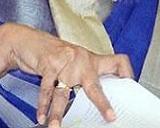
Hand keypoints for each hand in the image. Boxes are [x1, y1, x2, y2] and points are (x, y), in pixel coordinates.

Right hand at [5, 24, 132, 127]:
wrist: (28, 40)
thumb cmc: (54, 53)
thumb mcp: (74, 60)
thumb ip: (85, 75)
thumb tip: (96, 99)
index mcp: (91, 59)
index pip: (117, 62)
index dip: (127, 73)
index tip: (131, 86)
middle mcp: (81, 60)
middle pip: (94, 85)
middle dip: (101, 102)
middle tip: (109, 116)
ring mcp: (64, 62)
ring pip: (64, 92)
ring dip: (58, 112)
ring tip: (55, 127)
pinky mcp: (48, 64)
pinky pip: (47, 89)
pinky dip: (43, 105)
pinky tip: (41, 116)